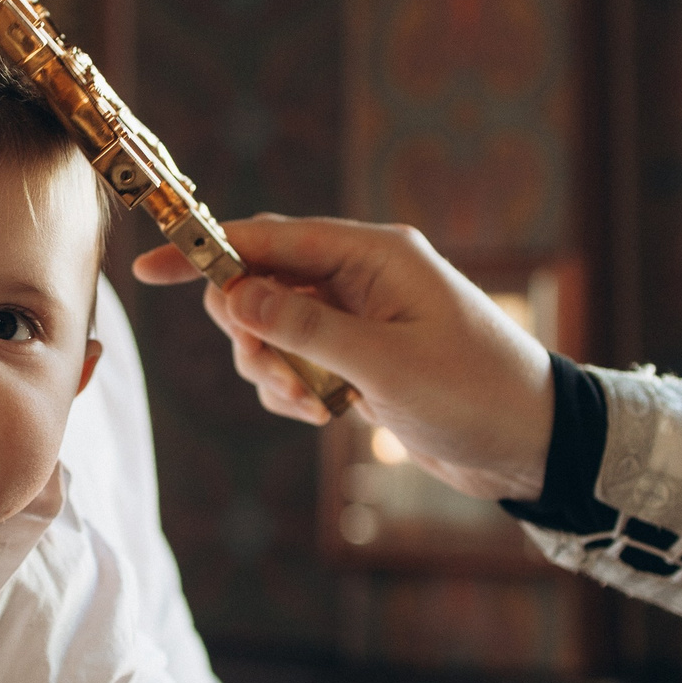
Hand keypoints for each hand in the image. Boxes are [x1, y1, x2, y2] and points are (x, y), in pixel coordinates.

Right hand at [134, 215, 554, 501]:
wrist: (532, 444)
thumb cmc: (474, 392)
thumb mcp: (385, 363)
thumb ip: (305, 327)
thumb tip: (235, 297)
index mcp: (374, 254)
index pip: (270, 238)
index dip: (206, 251)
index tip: (150, 269)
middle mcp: (362, 277)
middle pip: (263, 284)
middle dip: (249, 331)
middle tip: (270, 371)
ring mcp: (359, 319)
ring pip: (273, 330)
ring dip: (273, 369)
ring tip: (310, 404)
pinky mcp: (359, 359)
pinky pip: (297, 363)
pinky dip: (292, 390)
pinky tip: (322, 415)